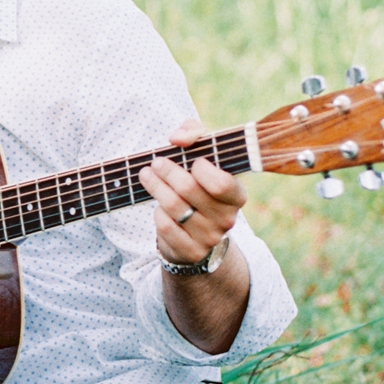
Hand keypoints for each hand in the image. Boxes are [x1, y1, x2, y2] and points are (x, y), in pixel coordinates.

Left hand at [139, 117, 245, 264]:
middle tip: (156, 162)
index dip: (202, 169)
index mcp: (237, 195)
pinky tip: (158, 206)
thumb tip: (177, 138)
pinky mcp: (191, 251)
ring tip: (146, 175)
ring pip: (174, 207)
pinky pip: (166, 226)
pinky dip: (157, 212)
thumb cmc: (198, 181)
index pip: (221, 183)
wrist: (195, 230)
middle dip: (168, 172)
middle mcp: (227, 218)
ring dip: (155, 187)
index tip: (192, 160)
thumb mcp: (201, 152)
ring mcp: (210, 238)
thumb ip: (193, 132)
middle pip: (190, 190)